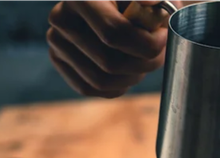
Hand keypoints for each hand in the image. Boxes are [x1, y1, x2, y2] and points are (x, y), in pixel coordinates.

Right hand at [47, 0, 175, 97]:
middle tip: (157, 53)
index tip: (163, 37)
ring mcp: (56, 41)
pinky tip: (128, 70)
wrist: (116, 1)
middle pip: (110, 63)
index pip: (115, 34)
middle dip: (144, 64)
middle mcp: (61, 18)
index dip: (147, 44)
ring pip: (102, 81)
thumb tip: (149, 2)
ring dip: (132, 77)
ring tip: (142, 59)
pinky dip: (116, 86)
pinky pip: (90, 88)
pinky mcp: (58, 59)